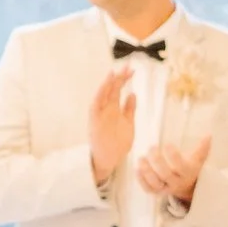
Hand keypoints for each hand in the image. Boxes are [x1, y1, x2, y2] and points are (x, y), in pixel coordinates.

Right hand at [89, 67, 136, 186]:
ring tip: (114, 73)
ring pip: (102, 95)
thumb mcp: (128, 124)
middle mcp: (106, 110)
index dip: (124, 80)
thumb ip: (129, 109)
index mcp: (114, 110)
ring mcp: (100, 115)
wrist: (109, 160)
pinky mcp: (95, 122)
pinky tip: (105, 86)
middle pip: (111, 90)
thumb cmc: (117, 144)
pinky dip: (99, 95)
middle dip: (118, 78)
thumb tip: (133, 94)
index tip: (132, 71)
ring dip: (107, 84)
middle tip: (127, 66)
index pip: (118, 91)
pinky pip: (95, 106)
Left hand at [136, 135, 212, 205]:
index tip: (167, 144)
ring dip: (147, 171)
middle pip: (165, 174)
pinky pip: (148, 189)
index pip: (180, 166)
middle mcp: (176, 183)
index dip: (173, 156)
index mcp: (187, 173)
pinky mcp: (157, 193)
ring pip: (155, 183)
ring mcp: (166, 189)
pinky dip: (141, 181)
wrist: (188, 187)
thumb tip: (209, 135)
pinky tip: (137, 169)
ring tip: (141, 158)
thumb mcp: (198, 159)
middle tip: (151, 147)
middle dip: (157, 161)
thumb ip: (202, 148)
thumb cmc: (190, 168)